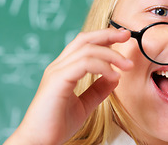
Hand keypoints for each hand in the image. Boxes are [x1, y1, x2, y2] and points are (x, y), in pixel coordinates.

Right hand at [4, 28, 132, 144]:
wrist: (39, 142)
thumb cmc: (57, 125)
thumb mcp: (85, 104)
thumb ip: (98, 90)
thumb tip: (115, 78)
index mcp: (64, 69)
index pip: (85, 44)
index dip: (104, 37)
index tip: (124, 37)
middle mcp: (59, 66)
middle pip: (85, 39)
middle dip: (108, 34)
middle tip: (127, 34)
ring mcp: (57, 71)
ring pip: (87, 50)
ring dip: (111, 55)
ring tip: (127, 65)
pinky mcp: (58, 80)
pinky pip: (84, 64)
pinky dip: (103, 67)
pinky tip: (113, 76)